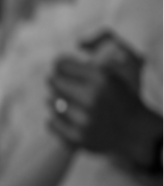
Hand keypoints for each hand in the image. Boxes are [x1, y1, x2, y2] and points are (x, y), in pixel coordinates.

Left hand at [48, 40, 160, 170]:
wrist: (135, 130)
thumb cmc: (121, 98)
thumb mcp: (114, 74)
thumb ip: (98, 57)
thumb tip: (73, 48)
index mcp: (101, 78)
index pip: (62, 65)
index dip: (60, 65)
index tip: (60, 67)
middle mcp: (91, 98)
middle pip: (54, 82)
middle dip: (56, 81)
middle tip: (60, 83)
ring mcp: (83, 119)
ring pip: (51, 102)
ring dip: (55, 100)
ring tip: (65, 100)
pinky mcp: (77, 137)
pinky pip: (51, 123)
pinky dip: (55, 118)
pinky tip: (65, 115)